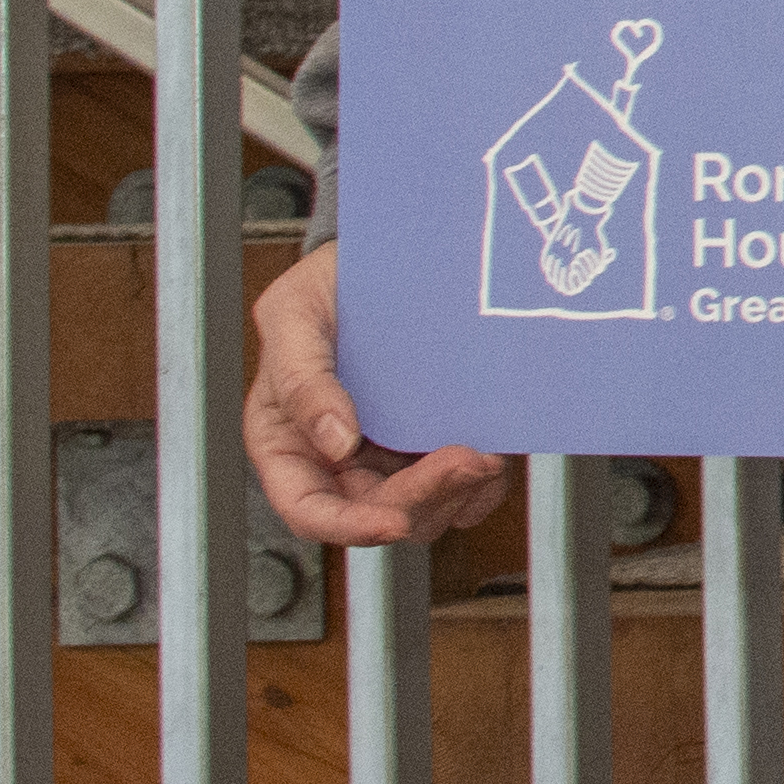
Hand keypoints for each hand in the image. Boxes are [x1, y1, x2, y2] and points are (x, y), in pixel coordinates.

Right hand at [234, 241, 516, 551]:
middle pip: (379, 513)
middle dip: (425, 496)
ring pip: (427, 510)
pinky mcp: (435, 445)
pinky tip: (495, 450)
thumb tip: (333, 440)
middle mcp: (339, 461)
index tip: (392, 520)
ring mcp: (390, 457)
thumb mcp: (292, 316)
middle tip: (467, 460)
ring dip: (460, 491)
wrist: (386, 257)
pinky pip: (465, 489)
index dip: (349, 526)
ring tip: (486, 452)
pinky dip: (484, 482)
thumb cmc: (324, 287)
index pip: (309, 510)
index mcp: (289, 443)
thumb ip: (301, 379)